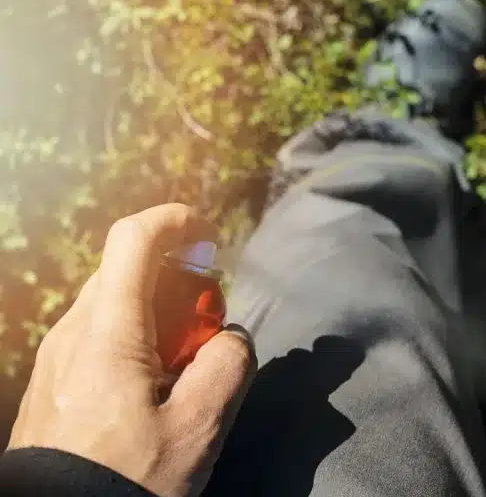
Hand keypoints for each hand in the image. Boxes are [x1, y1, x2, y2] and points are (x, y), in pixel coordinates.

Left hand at [7, 204, 255, 495]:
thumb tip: (230, 338)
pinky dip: (134, 336)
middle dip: (175, 278)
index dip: (174, 220)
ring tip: (184, 361)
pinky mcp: (51, 381)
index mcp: (105, 335)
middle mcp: (70, 334)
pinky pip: (96, 334)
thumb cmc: (128, 480)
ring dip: (157, 310)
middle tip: (207, 321)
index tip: (209, 234)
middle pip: (126, 270)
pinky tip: (153, 384)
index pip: (133, 240)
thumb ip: (228, 365)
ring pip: (112, 302)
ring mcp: (54, 357)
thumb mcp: (198, 428)